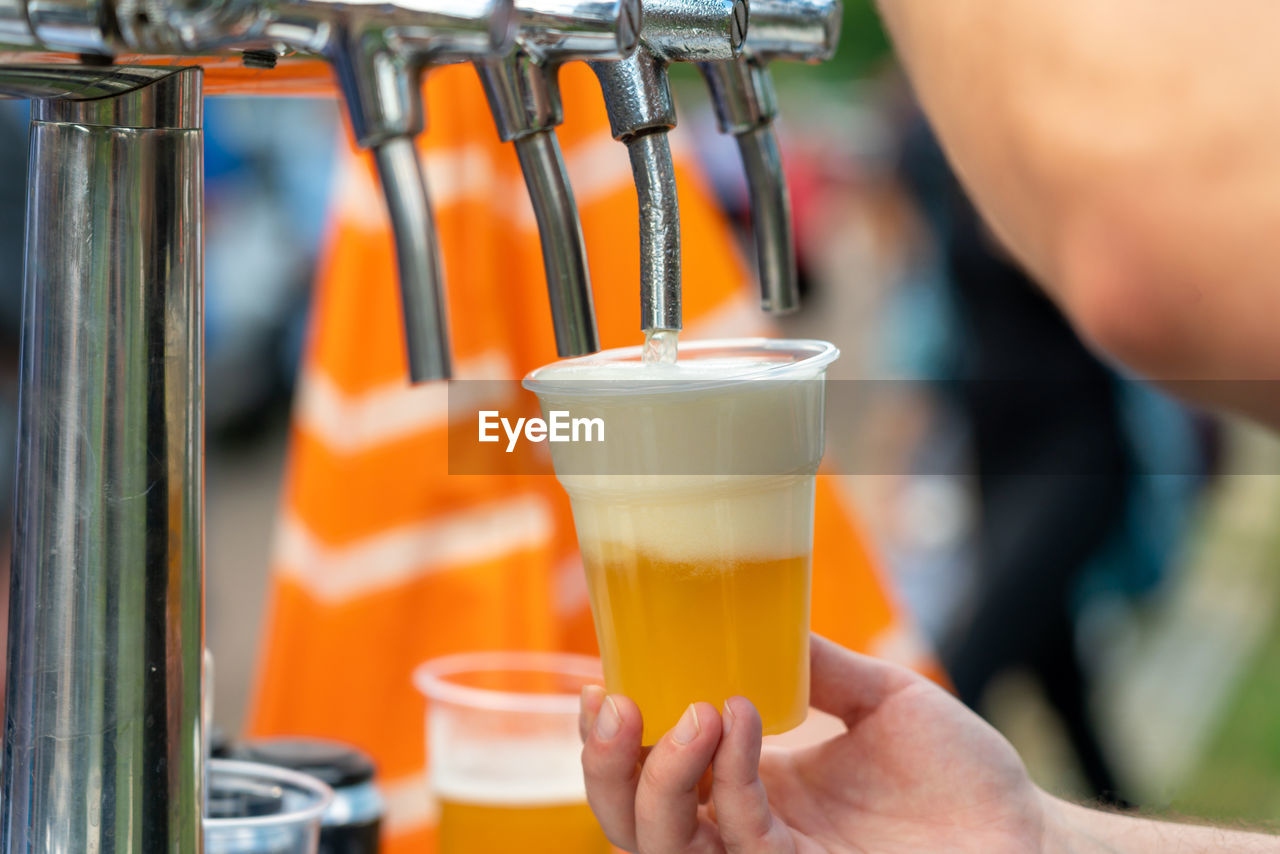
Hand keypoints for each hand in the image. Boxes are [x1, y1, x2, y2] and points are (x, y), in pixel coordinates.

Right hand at [579, 635, 1050, 852]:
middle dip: (605, 770)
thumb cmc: (960, 775)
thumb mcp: (881, 699)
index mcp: (750, 787)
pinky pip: (743, 840)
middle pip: (635, 823)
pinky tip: (742, 719)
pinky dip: (733, 779)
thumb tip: (759, 610)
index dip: (611, 743)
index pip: (652, 776)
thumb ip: (818, 665)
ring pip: (666, 847)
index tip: (599, 680)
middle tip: (617, 702)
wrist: (1026, 832)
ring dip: (660, 777)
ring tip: (694, 708)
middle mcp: (746, 831)